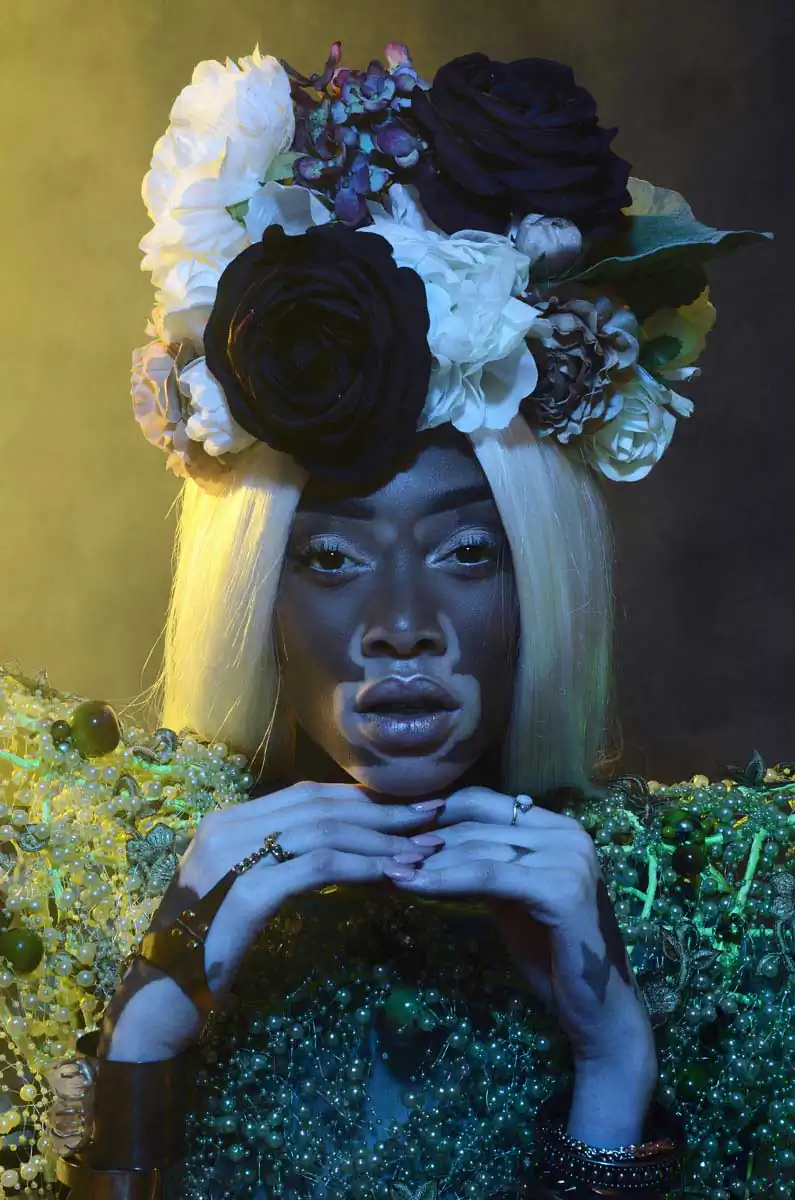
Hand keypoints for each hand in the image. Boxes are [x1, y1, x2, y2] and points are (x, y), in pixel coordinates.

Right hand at [102, 784, 444, 1057]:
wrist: (160, 1002)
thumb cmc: (206, 954)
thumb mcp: (244, 894)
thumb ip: (278, 862)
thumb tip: (344, 848)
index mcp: (227, 822)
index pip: (306, 795)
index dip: (361, 798)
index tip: (407, 805)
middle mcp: (227, 828)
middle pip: (321, 806)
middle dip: (381, 811)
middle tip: (433, 815)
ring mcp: (233, 858)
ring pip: (324, 832)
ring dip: (381, 840)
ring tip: (425, 850)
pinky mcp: (245, 893)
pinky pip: (317, 868)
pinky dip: (361, 867)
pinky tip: (393, 876)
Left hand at [381, 787, 655, 1083]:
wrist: (597, 1009)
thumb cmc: (552, 955)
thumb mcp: (511, 898)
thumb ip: (484, 864)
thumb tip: (426, 843)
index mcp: (559, 827)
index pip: (485, 803)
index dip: (438, 813)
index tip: (393, 828)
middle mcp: (568, 833)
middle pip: (478, 823)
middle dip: (425, 838)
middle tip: (379, 851)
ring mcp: (568, 858)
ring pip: (478, 848)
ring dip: (427, 860)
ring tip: (387, 870)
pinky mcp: (560, 889)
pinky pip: (487, 876)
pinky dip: (445, 879)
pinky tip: (411, 886)